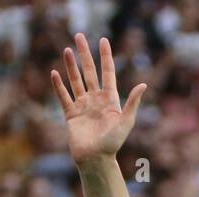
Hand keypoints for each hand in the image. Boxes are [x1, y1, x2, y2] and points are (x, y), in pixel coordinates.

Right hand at [51, 34, 147, 165]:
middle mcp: (96, 100)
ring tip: (67, 50)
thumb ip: (133, 102)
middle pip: (90, 72)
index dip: (105, 56)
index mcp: (110, 100)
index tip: (103, 40)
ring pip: (76, 81)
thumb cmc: (113, 143)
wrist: (96, 159)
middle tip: (79, 35)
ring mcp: (83, 106)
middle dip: (85, 54)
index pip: (107, 72)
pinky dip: (59, 85)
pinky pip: (64, 96)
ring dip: (71, 66)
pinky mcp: (71, 115)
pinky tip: (54, 73)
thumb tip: (143, 85)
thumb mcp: (126, 121)